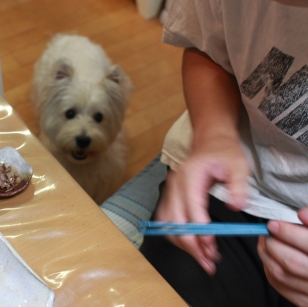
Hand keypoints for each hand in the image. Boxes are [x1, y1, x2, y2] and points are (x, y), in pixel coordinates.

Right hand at [154, 132, 249, 274]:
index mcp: (190, 176)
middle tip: (209, 263)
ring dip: (183, 245)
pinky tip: (191, 246)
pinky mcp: (169, 197)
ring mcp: (170, 191)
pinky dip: (176, 237)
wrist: (210, 141)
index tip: (212, 248)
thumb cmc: (224, 152)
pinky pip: (166, 222)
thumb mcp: (239, 165)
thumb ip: (239, 185)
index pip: (191, 209)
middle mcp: (175, 185)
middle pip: (175, 222)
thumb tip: (235, 206)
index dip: (200, 231)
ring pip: (167, 226)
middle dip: (191, 246)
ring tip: (203, 258)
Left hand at [258, 208, 307, 305]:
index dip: (287, 233)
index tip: (274, 223)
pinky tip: (271, 258)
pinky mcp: (306, 302)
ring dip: (267, 255)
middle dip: (273, 244)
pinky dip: (270, 270)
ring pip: (281, 275)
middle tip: (268, 232)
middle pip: (291, 263)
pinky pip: (281, 286)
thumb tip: (302, 214)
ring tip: (266, 241)